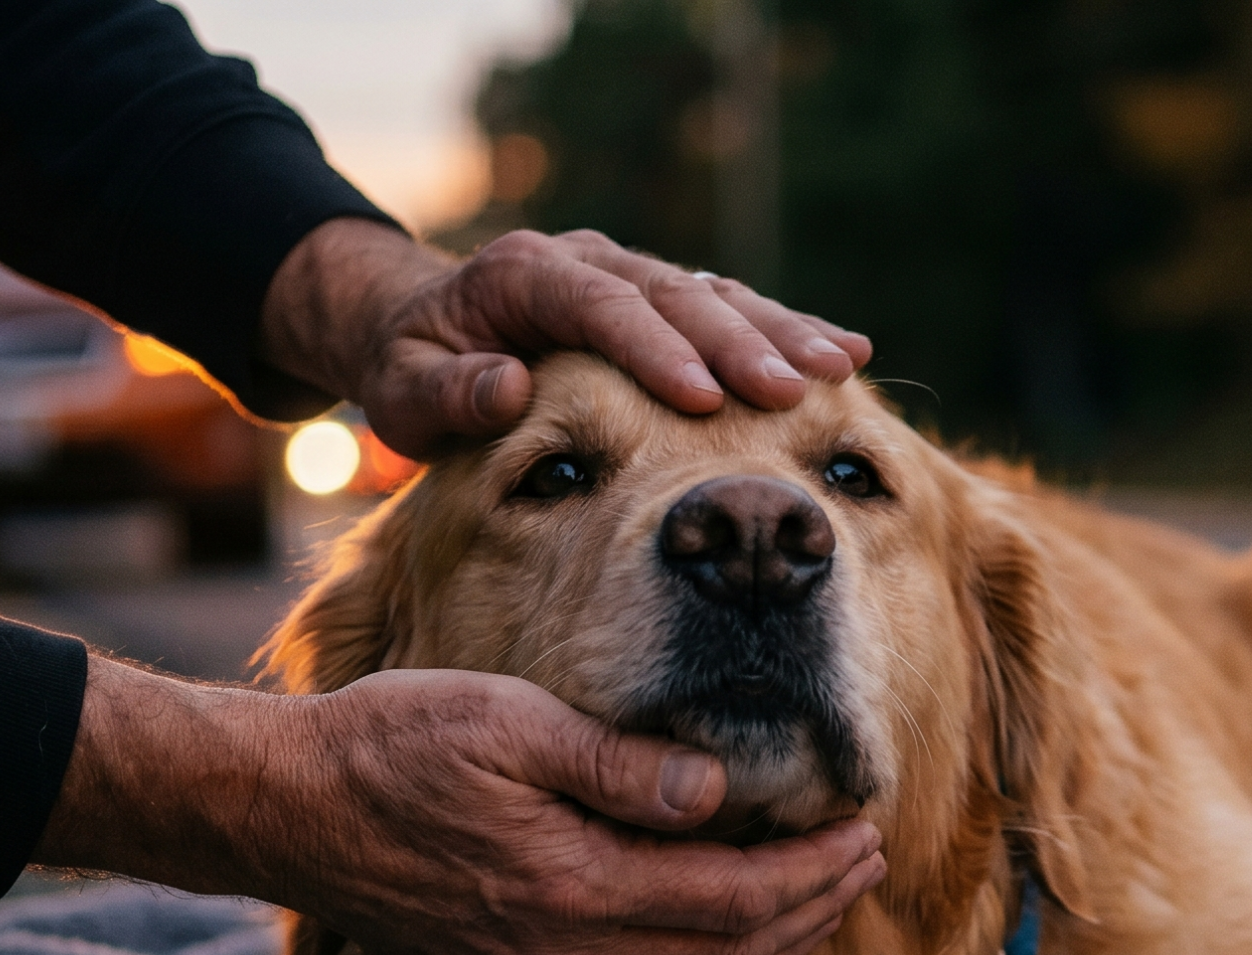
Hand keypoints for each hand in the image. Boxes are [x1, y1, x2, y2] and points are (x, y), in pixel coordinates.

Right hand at [33, 658, 886, 954]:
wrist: (290, 810)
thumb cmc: (394, 745)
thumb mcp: (510, 721)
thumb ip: (621, 765)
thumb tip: (720, 793)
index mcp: (574, 888)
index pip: (734, 902)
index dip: (813, 875)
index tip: (864, 833)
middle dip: (813, 913)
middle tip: (868, 865)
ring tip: (822, 910)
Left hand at [260, 218, 873, 457]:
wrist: (422, 329)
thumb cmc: (412, 371)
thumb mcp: (405, 392)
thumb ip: (451, 393)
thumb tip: (509, 388)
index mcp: (524, 274)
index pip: (600, 305)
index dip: (653, 348)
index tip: (700, 397)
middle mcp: (587, 260)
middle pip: (673, 293)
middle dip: (738, 341)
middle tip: (793, 390)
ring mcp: (629, 273)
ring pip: (714, 292)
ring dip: (780, 330)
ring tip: (840, 368)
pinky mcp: (659, 298)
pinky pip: (729, 306)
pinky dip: (785, 330)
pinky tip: (845, 357)